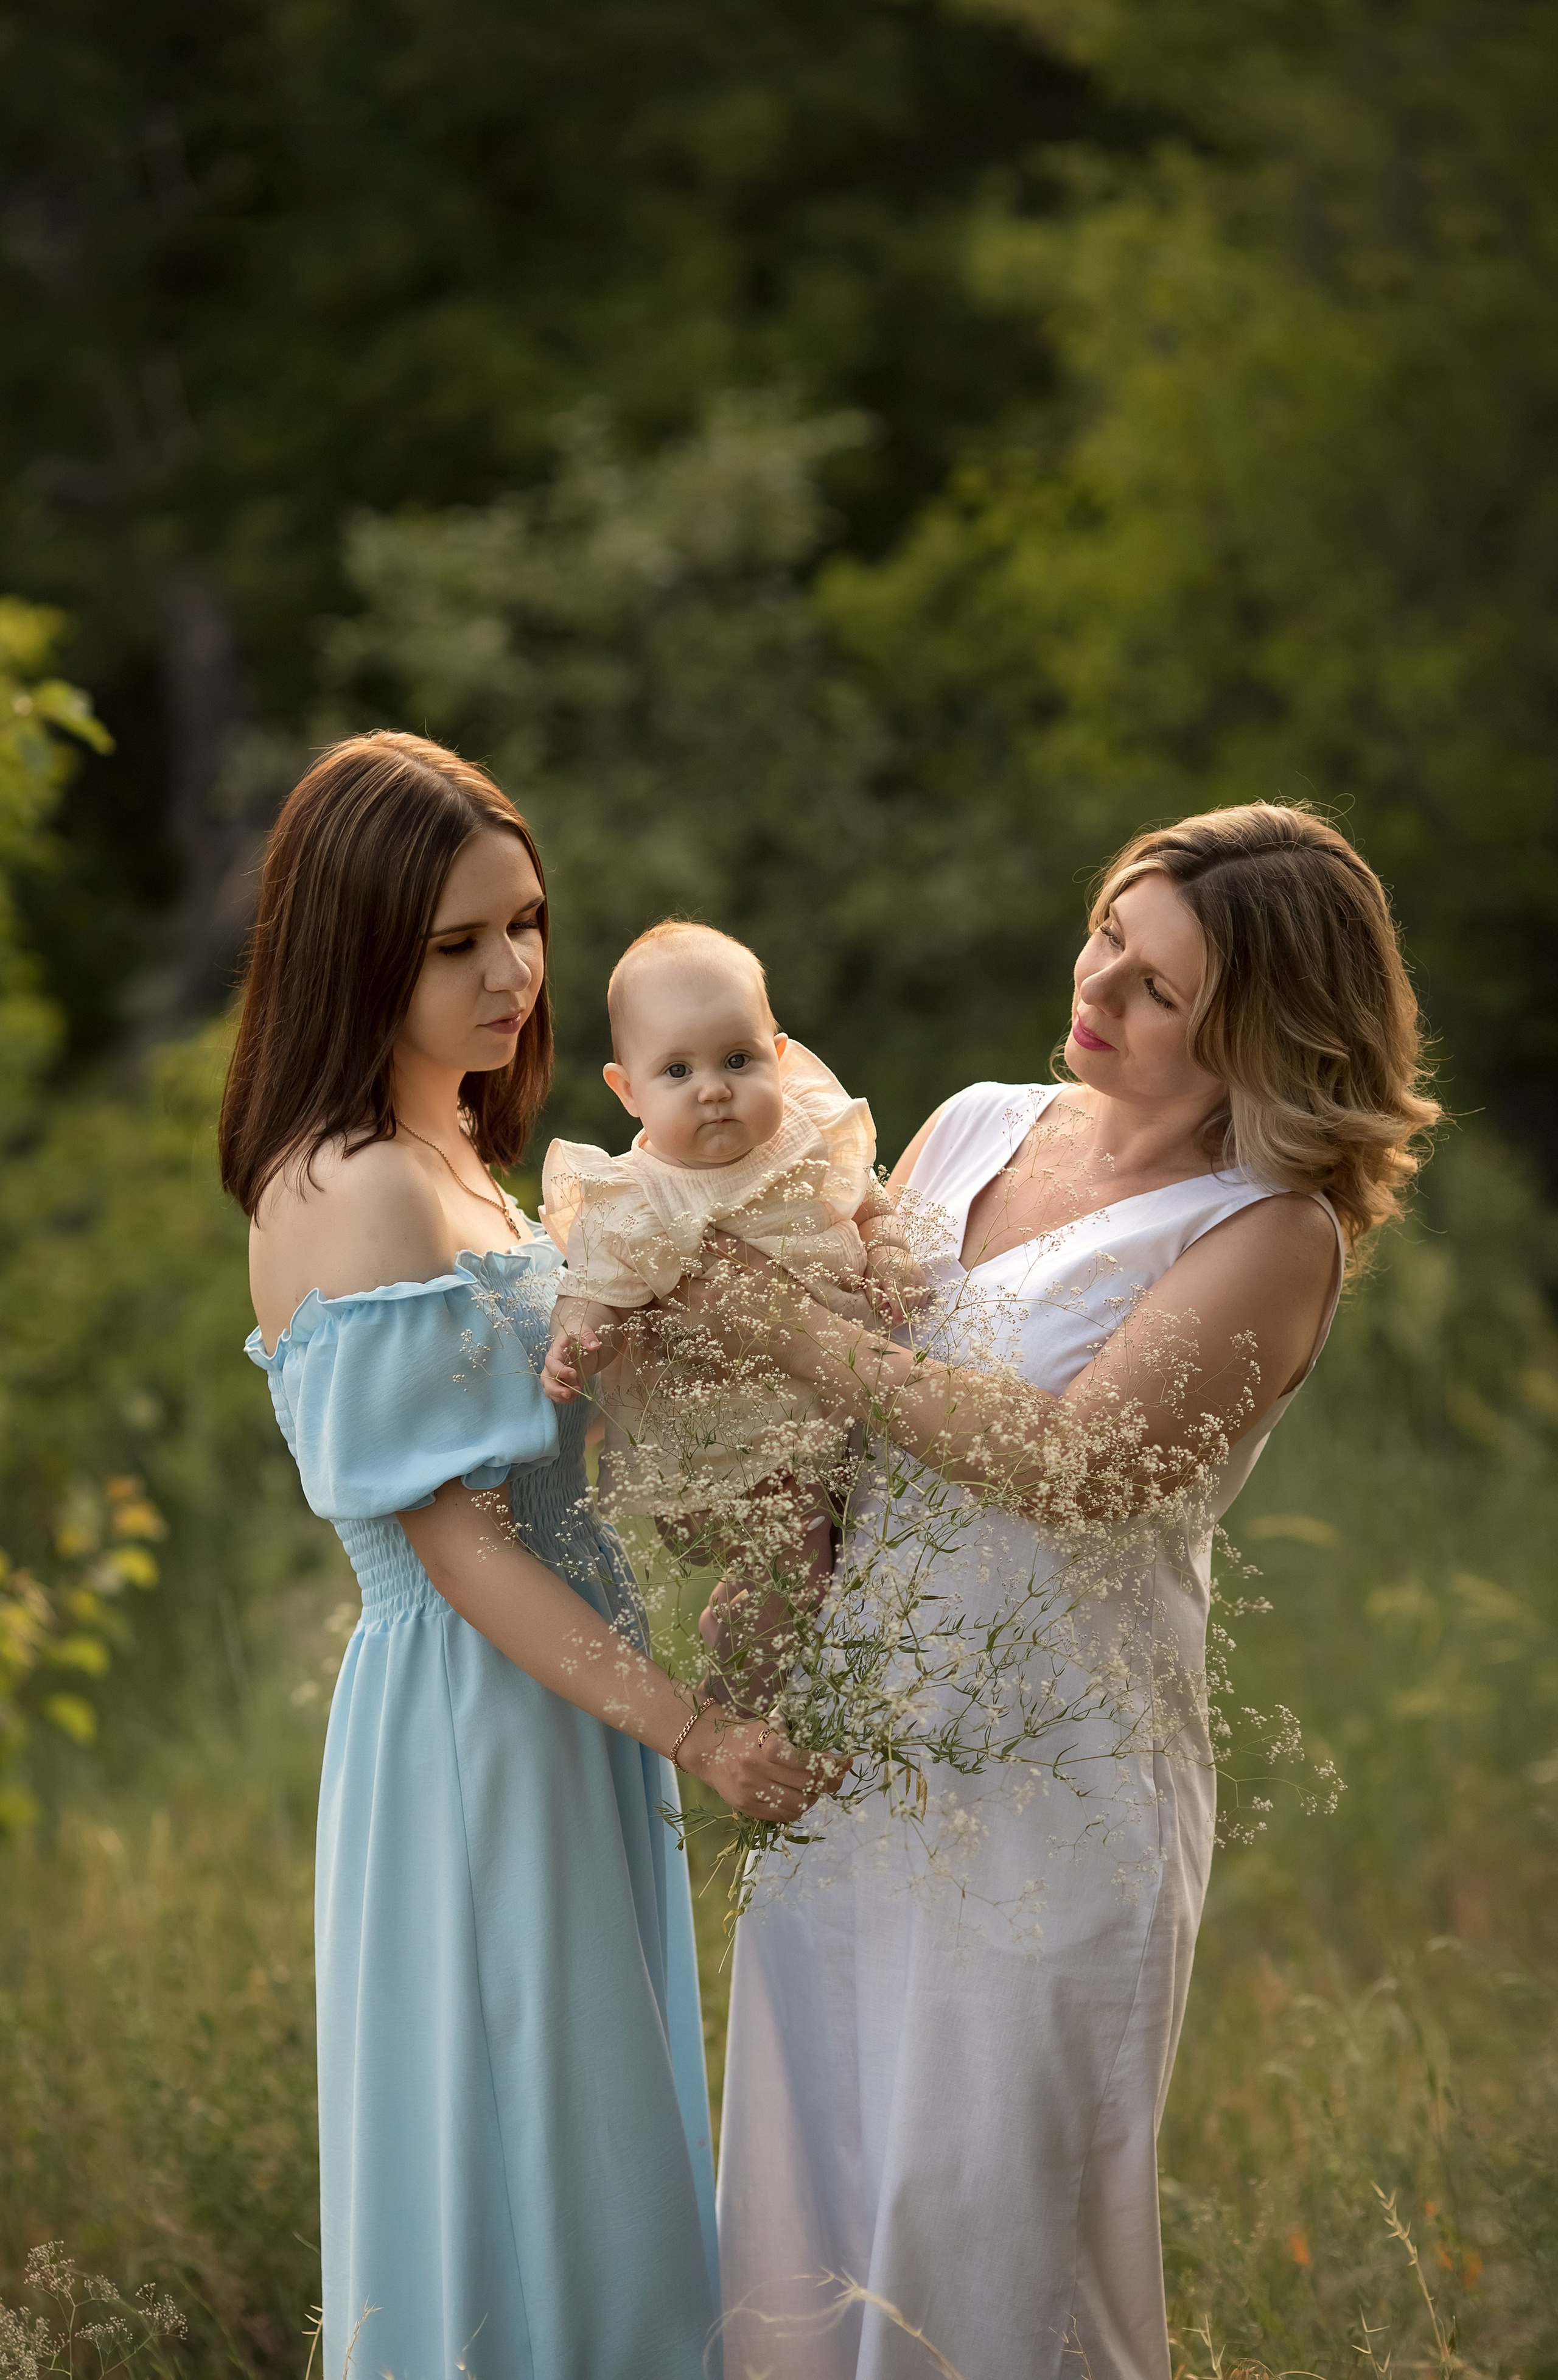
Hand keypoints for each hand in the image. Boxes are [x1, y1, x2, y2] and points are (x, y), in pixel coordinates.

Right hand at [541, 1327, 593, 1402]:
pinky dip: (566, 1399)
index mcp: (555, 1351)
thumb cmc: (578, 1334)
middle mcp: (552, 1365)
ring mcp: (557, 1376)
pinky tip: (577, 1395)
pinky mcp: (563, 1383)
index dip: (560, 1370)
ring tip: (576, 1394)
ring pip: (550, 1390)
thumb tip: (593, 1346)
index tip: (574, 1374)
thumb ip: (587, 1337)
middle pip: (546, 1380)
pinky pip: (559, 1395)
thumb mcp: (583, 1331)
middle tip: (568, 1394)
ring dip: (560, 1396)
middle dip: (555, 1389)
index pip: (551, 1363)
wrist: (580, 1341)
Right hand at [679, 1706, 848, 1823]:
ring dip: (812, 1798)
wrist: (707, 1749)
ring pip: (797, 1805)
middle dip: (828, 1783)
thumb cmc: (744, 1735)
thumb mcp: (768, 1728)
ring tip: (814, 1788)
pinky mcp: (746, 1807)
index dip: (830, 1765)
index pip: (808, 1762)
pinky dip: (795, 1808)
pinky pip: (781, 1815)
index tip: (845, 1762)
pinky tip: (797, 1797)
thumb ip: (794, 1743)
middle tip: (836, 1778)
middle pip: (807, 1786)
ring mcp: (751, 1793)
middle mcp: (757, 1771)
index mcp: (765, 1746)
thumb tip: (831, 1760)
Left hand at [862, 1234, 930, 1327]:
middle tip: (897, 1316)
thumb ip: (877, 1299)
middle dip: (904, 1312)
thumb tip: (887, 1314)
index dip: (898, 1312)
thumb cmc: (875, 1269)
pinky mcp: (922, 1273)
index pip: (897, 1298)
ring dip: (911, 1307)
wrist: (887, 1249)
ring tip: (902, 1308)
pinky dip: (918, 1300)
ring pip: (917, 1297)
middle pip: (909, 1300)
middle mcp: (905, 1274)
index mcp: (890, 1276)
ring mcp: (915, 1273)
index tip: (898, 1323)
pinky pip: (923, 1293)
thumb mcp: (870, 1284)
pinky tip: (910, 1301)